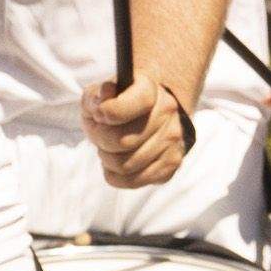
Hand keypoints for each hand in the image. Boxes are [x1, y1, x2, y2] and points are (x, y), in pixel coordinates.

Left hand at [86, 70, 194, 193]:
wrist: (144, 115)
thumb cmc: (115, 105)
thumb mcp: (98, 95)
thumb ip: (97, 96)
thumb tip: (107, 93)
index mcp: (149, 89)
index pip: (121, 109)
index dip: (105, 114)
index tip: (101, 113)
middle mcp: (167, 112)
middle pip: (122, 142)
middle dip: (101, 141)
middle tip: (101, 134)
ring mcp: (173, 138)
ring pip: (125, 166)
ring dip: (107, 159)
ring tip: (109, 148)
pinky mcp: (172, 162)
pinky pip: (132, 181)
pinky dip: (116, 175)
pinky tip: (117, 161)